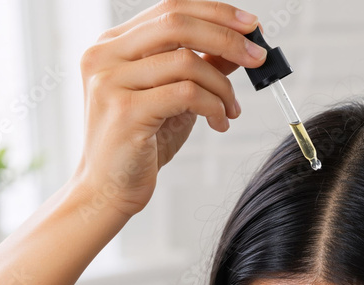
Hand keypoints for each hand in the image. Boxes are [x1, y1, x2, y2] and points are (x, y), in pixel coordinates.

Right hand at [71, 0, 268, 217]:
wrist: (108, 188)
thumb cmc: (140, 142)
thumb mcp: (174, 97)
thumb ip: (199, 66)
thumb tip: (240, 45)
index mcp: (113, 44)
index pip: (170, 8)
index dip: (216, 12)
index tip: (252, 25)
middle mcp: (105, 55)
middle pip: (177, 23)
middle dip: (228, 37)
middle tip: (258, 58)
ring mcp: (111, 81)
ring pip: (187, 61)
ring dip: (223, 87)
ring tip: (231, 110)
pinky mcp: (125, 111)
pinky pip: (186, 94)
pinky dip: (214, 107)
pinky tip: (219, 123)